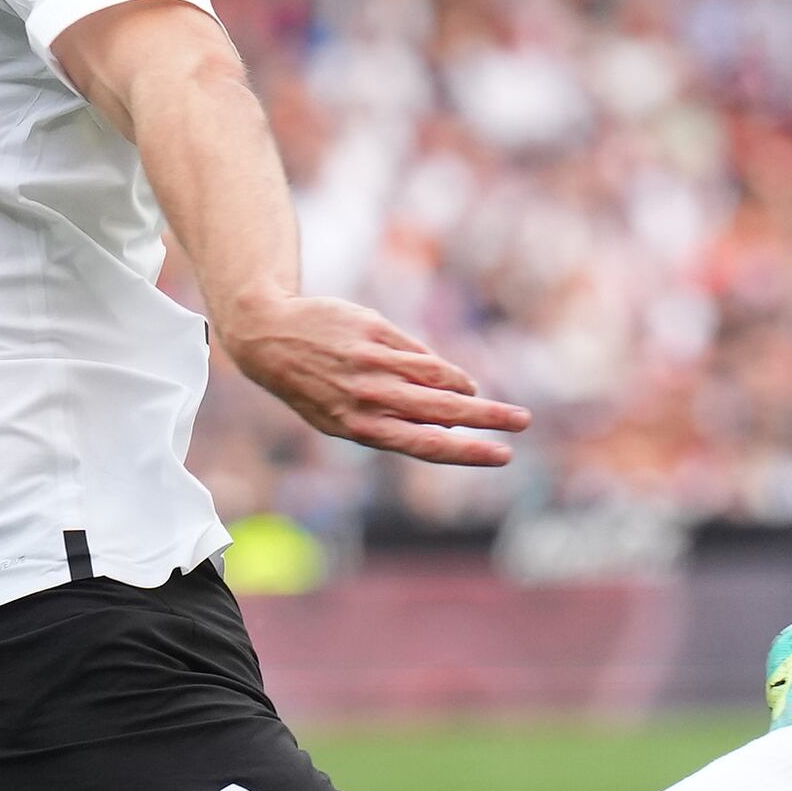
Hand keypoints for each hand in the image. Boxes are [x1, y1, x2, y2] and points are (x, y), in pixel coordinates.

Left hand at [213, 292, 532, 468]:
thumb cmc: (310, 384)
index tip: (503, 456)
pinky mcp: (375, 334)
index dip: (466, 452)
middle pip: (441, 413)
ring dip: (468, 392)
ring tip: (486, 400)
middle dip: (487, 420)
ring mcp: (373, 365)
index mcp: (359, 428)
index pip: (424, 445)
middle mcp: (369, 398)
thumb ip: (390, 422)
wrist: (269, 337)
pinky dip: (441, 369)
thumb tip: (446, 427)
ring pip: (436, 380)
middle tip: (522, 423)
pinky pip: (419, 355)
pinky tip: (454, 380)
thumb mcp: (340, 417)